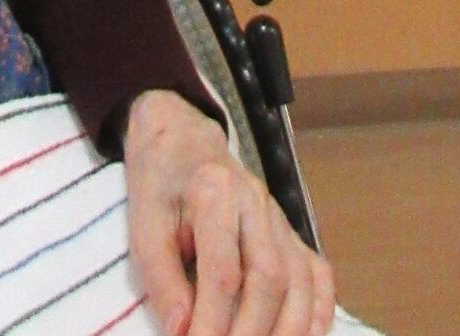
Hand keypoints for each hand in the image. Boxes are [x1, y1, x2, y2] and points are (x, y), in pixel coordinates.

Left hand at [122, 90, 334, 335]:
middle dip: (250, 333)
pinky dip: (318, 310)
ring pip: (298, 280)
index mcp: (215, 191)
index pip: (223, 270)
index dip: (211, 322)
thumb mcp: (142, 222)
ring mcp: (279, 217)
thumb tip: (180, 331)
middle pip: (269, 278)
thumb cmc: (161, 185)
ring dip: (286, 330)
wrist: (183, 142)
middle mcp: (256, 201)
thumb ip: (161, 276)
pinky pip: (317, 273)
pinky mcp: (290, 231)